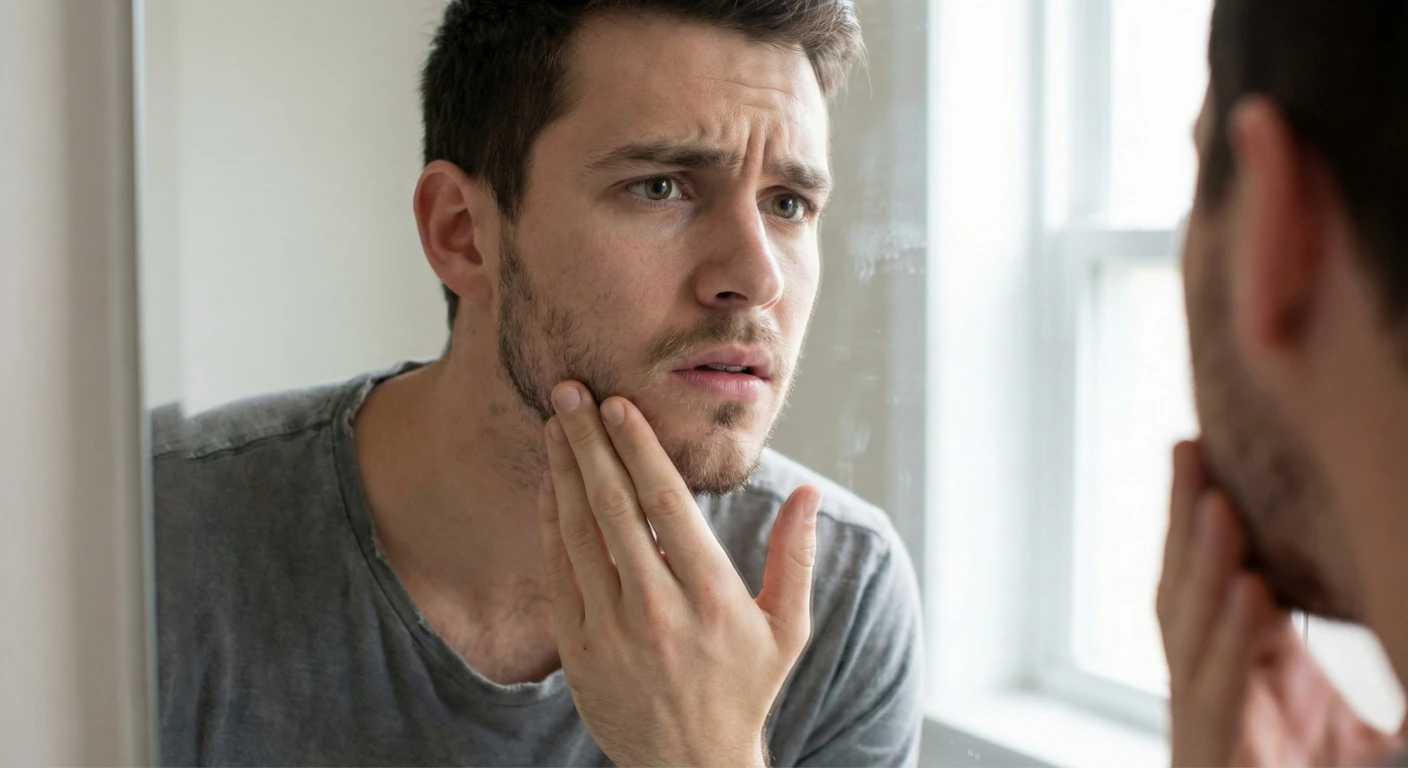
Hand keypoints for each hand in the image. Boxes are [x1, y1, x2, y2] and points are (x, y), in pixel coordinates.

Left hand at [537, 381, 821, 767]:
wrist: (689, 766)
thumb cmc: (744, 688)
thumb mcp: (786, 628)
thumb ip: (794, 556)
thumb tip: (810, 491)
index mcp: (712, 597)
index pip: (666, 504)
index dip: (638, 448)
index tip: (620, 406)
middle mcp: (658, 609)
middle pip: (614, 506)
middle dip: (590, 442)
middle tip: (571, 391)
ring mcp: (612, 630)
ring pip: (579, 533)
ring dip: (563, 472)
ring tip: (556, 424)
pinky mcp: (578, 649)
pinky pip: (559, 571)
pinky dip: (550, 523)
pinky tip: (550, 485)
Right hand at [1156, 441, 1400, 765]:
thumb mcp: (1357, 728)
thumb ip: (1346, 668)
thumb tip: (1360, 584)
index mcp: (1242, 677)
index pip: (1204, 583)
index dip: (1193, 519)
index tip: (1199, 446)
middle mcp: (1212, 698)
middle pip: (1181, 597)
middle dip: (1182, 523)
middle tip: (1188, 450)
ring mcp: (1206, 736)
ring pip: (1189, 642)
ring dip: (1204, 569)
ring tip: (1219, 505)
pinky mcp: (1211, 765)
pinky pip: (1221, 703)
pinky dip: (1233, 648)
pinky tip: (1253, 595)